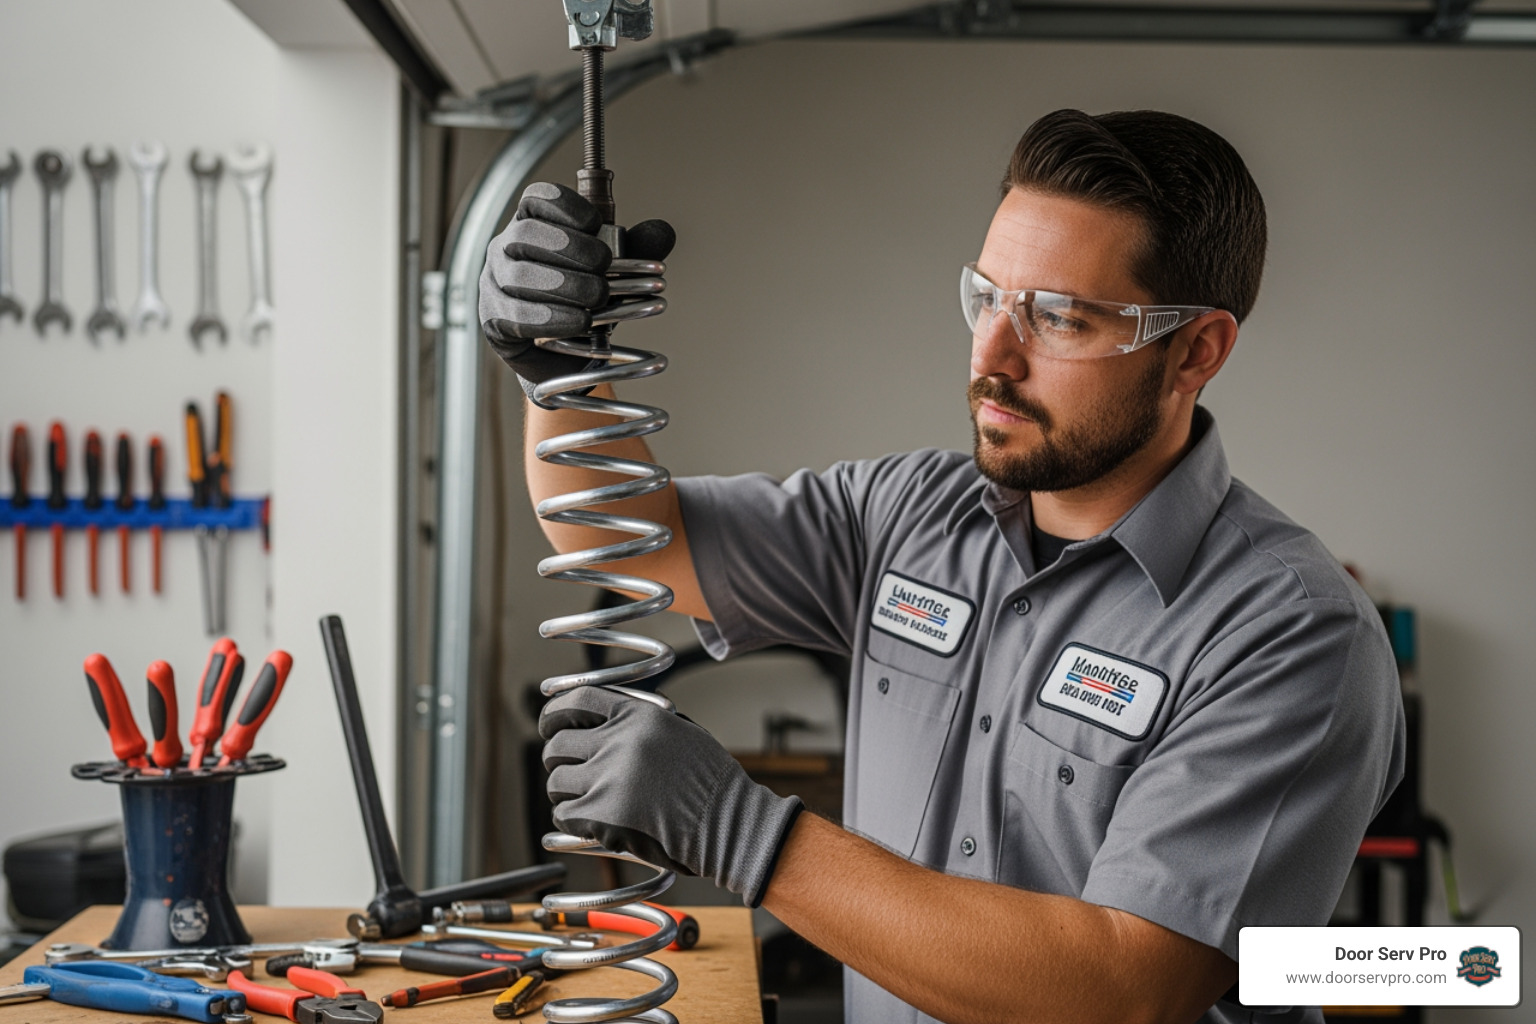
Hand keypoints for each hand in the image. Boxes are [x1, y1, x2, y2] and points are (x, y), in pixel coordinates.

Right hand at [479, 182, 674, 402]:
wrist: (557, 351)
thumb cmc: (579, 297)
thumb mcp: (611, 270)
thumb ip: (636, 249)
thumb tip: (665, 232)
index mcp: (532, 223)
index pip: (538, 197)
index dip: (568, 206)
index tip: (597, 224)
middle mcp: (506, 247)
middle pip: (527, 233)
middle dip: (571, 248)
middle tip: (604, 266)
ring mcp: (495, 282)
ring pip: (521, 275)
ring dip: (566, 285)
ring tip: (598, 296)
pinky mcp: (495, 318)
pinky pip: (518, 314)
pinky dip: (554, 318)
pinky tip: (581, 321)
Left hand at [541, 686, 802, 906]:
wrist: (729, 824)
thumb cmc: (711, 783)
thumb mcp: (680, 731)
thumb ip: (639, 723)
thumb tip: (596, 723)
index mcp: (639, 715)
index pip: (577, 699)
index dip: (554, 712)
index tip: (550, 725)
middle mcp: (619, 741)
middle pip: (557, 743)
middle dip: (557, 759)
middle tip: (570, 773)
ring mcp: (609, 778)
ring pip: (556, 781)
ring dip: (565, 792)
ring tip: (587, 801)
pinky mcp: (603, 815)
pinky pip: (564, 814)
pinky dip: (573, 819)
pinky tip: (593, 822)